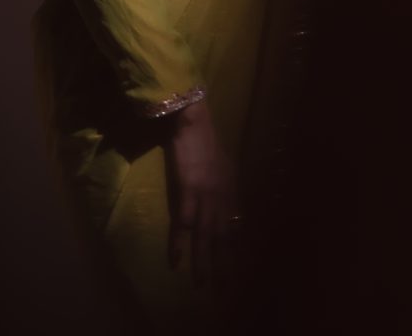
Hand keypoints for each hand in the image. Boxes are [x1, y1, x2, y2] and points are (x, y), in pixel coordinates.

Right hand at [164, 98, 242, 288]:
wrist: (193, 120)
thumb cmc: (204, 138)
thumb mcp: (222, 164)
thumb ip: (224, 183)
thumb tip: (226, 198)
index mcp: (231, 190)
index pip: (236, 225)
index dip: (235, 248)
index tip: (234, 267)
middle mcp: (223, 196)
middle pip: (224, 236)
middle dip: (224, 264)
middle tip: (223, 289)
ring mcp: (207, 195)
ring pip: (205, 235)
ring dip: (203, 262)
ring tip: (200, 284)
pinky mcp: (188, 190)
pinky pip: (183, 224)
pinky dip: (179, 244)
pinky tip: (175, 262)